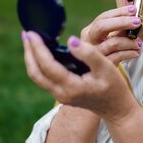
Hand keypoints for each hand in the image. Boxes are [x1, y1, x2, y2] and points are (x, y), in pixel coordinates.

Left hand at [22, 31, 137, 121]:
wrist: (117, 109)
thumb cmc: (114, 87)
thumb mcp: (106, 68)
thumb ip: (89, 54)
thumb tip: (70, 40)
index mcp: (71, 87)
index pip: (47, 66)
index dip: (38, 48)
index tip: (32, 33)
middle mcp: (61, 93)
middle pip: (35, 73)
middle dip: (29, 52)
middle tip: (26, 33)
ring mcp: (60, 95)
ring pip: (37, 77)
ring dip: (31, 58)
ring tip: (30, 41)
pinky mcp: (62, 94)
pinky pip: (44, 78)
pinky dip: (39, 64)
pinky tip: (42, 52)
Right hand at [80, 5, 142, 65]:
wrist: (103, 75)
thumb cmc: (109, 51)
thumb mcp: (112, 38)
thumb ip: (119, 28)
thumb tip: (134, 15)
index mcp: (89, 31)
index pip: (103, 17)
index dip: (119, 12)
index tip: (134, 10)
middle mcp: (88, 41)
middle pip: (102, 26)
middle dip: (121, 22)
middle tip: (138, 21)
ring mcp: (94, 54)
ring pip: (112, 43)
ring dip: (129, 41)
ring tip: (139, 43)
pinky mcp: (101, 65)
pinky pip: (118, 56)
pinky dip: (129, 53)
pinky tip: (136, 52)